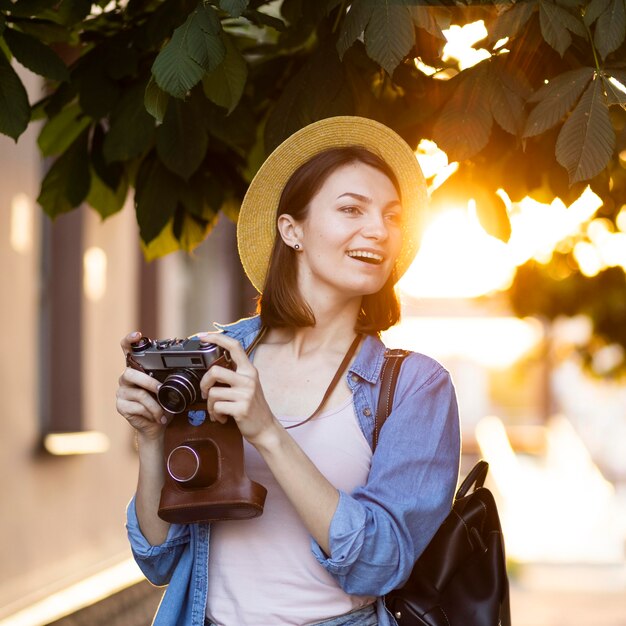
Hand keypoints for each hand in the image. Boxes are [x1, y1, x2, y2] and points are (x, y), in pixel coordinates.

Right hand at [116, 331, 167, 440]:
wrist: (156, 425)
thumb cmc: (163, 404)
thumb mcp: (168, 388)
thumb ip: (169, 377)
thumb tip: (186, 370)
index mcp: (138, 369)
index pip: (127, 350)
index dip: (129, 340)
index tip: (137, 334)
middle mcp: (126, 378)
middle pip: (130, 373)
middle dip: (149, 382)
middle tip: (161, 390)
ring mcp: (122, 392)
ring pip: (138, 393)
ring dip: (154, 404)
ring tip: (162, 411)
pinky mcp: (121, 406)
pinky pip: (137, 407)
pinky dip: (151, 412)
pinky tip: (156, 417)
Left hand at [198, 332, 277, 446]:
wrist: (265, 428)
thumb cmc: (252, 406)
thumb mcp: (248, 385)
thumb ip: (235, 374)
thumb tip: (213, 367)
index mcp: (249, 370)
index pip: (234, 346)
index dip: (217, 338)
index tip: (203, 336)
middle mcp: (248, 379)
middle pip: (215, 371)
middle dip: (204, 383)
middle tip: (205, 392)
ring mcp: (246, 394)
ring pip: (213, 393)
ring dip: (210, 405)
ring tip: (216, 410)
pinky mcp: (241, 409)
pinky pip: (217, 408)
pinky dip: (215, 415)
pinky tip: (222, 417)